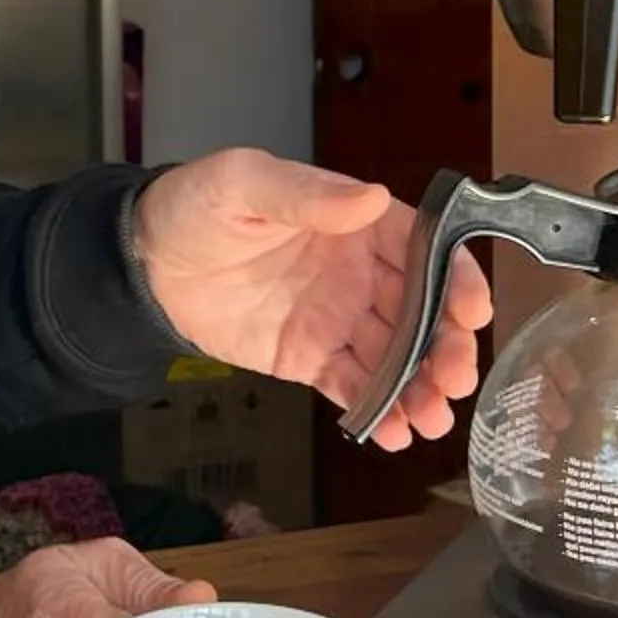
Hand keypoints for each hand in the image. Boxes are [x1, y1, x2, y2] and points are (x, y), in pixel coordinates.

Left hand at [132, 149, 490, 449]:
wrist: (144, 263)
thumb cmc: (196, 206)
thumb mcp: (245, 183)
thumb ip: (306, 194)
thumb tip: (368, 198)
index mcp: (356, 225)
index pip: (425, 250)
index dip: (457, 279)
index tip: (473, 310)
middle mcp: (360, 274)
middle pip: (423, 311)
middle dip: (446, 346)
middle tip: (456, 379)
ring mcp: (338, 320)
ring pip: (395, 357)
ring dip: (421, 388)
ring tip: (433, 419)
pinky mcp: (310, 358)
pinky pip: (352, 387)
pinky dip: (376, 410)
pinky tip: (395, 434)